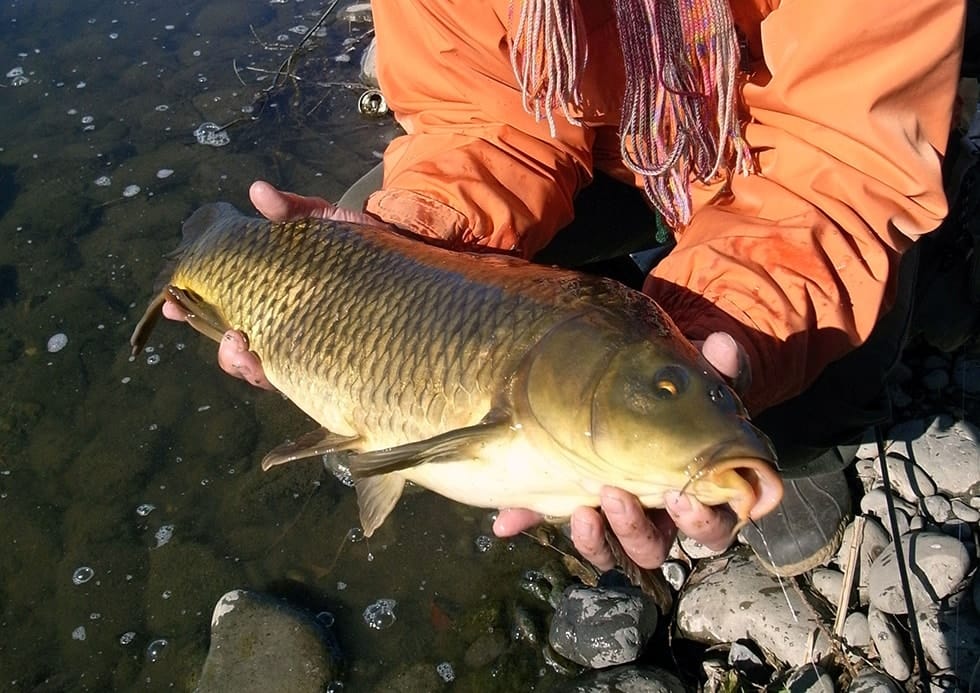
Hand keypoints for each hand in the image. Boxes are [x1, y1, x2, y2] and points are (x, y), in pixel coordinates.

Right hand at [162, 181, 388, 386]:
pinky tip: (271, 363)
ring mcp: (311, 347)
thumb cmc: (365, 244)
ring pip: (264, 369)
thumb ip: (293, 211)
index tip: (173, 301)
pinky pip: (301, 380)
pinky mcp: (337, 363)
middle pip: (239, 348)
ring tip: (243, 345)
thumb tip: (258, 191)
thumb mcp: (326, 223)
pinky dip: (280, 374)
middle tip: (220, 331)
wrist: (414, 261)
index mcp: (277, 296)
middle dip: (221, 347)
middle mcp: (288, 326)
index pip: (228, 307)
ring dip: (245, 363)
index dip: (195, 308)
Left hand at [493, 331, 762, 571]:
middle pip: (654, 549)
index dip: (700, 521)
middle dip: (636, 529)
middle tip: (615, 494)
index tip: (679, 495)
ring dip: (595, 538)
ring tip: (579, 508)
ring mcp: (613, 516)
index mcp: (696, 493)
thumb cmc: (682, 393)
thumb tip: (725, 345)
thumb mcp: (701, 382)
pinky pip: (553, 523)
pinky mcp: (574, 505)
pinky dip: (531, 520)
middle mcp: (656, 516)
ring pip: (608, 550)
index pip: (711, 529)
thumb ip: (719, 369)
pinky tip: (507, 518)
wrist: (637, 384)